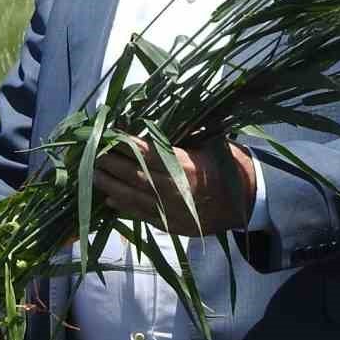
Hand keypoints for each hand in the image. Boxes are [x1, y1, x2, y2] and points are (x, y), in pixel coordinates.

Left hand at [91, 137, 255, 238]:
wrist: (249, 203)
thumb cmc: (229, 167)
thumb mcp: (212, 142)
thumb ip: (188, 130)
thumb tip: (162, 113)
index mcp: (185, 166)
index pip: (146, 154)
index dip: (124, 145)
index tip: (107, 135)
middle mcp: (175, 190)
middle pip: (134, 177)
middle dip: (111, 166)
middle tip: (90, 156)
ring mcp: (173, 211)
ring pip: (134, 199)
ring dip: (111, 188)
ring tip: (94, 177)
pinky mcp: (173, 226)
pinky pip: (143, 216)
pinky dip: (125, 208)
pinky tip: (111, 200)